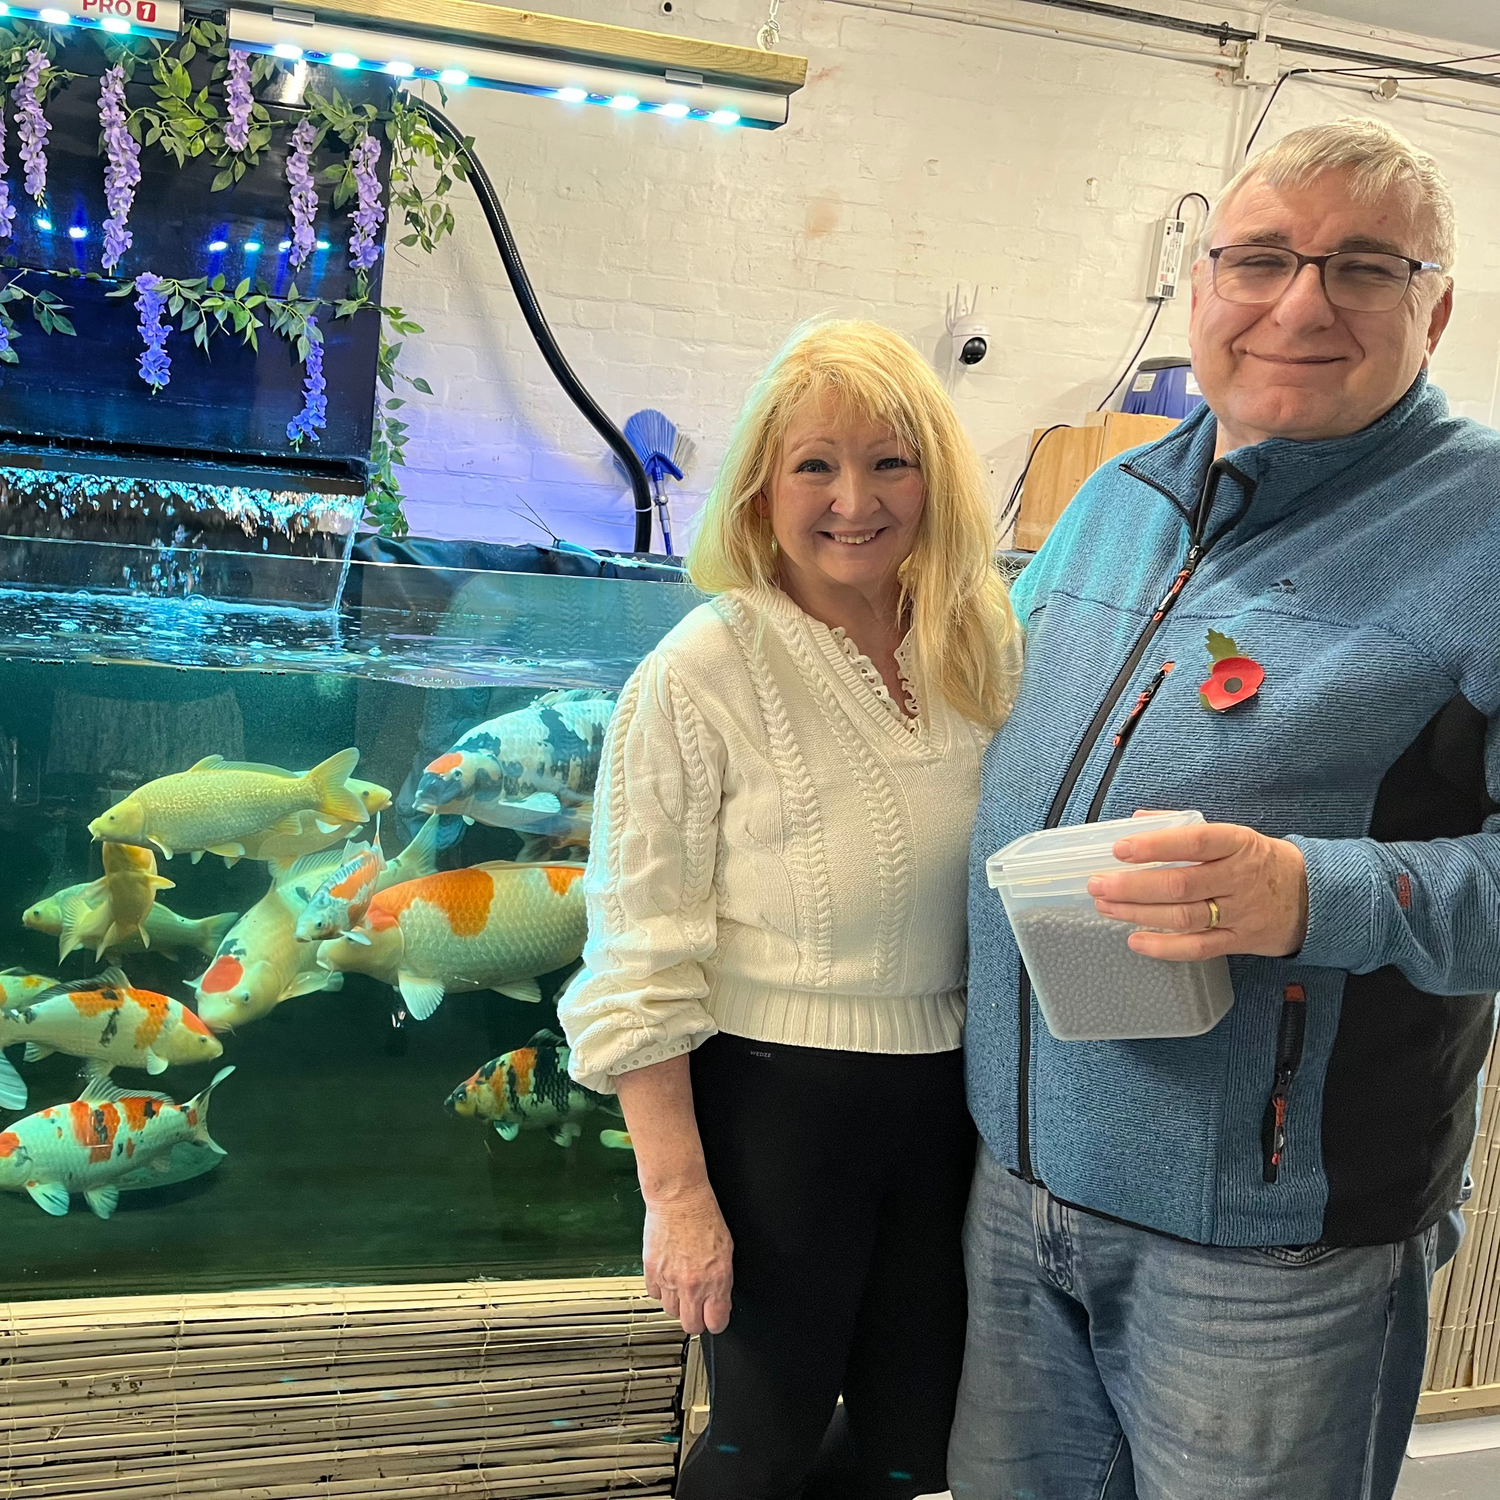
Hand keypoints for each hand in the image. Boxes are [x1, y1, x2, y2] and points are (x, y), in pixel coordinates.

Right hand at [642, 1182, 733, 1335]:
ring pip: (671, 1312)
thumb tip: (720, 1299)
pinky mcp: (651, 1273)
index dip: (716, 1320)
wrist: (678, 1198)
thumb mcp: (726, 1249)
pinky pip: (654, 1295)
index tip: (714, 1315)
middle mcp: (692, 1285)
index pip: (716, 1323)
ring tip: (681, 1285)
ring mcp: (669, 1281)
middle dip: (696, 1318)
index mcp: (716, 1280)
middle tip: (697, 1305)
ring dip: (677, 1303)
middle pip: (691, 1326)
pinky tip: (667, 1275)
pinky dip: (660, 1289)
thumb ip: (722, 1279)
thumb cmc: (704, 1215)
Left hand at [1086, 819, 1308, 961]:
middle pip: (1180, 884)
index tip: (1120, 849)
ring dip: (1139, 913)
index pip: (1195, 841)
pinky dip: (1164, 947)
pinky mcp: (1239, 941)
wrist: (1314, 898)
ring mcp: (1240, 913)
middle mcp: (1238, 878)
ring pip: (1184, 917)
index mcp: (1238, 844)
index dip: (1156, 845)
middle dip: (1132, 886)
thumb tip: (1136, 821)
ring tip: (1106, 907)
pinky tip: (1135, 940)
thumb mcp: (1233, 835)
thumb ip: (1184, 828)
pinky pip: (1198, 948)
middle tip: (1098, 884)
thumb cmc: (1260, 861)